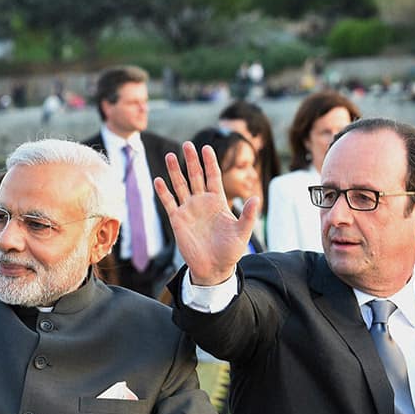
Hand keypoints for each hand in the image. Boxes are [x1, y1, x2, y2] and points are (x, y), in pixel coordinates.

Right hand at [154, 142, 259, 285]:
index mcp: (218, 201)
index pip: (213, 176)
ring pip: (180, 186)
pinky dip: (163, 192)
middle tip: (187, 144)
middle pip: (196, 176)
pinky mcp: (178, 220)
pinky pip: (169, 203)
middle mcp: (202, 202)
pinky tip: (158, 180)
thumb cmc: (230, 251)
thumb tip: (256, 198)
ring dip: (175, 171)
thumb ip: (248, 215)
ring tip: (169, 156)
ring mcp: (189, 210)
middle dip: (191, 161)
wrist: (213, 268)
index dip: (210, 162)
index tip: (206, 148)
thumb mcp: (242, 233)